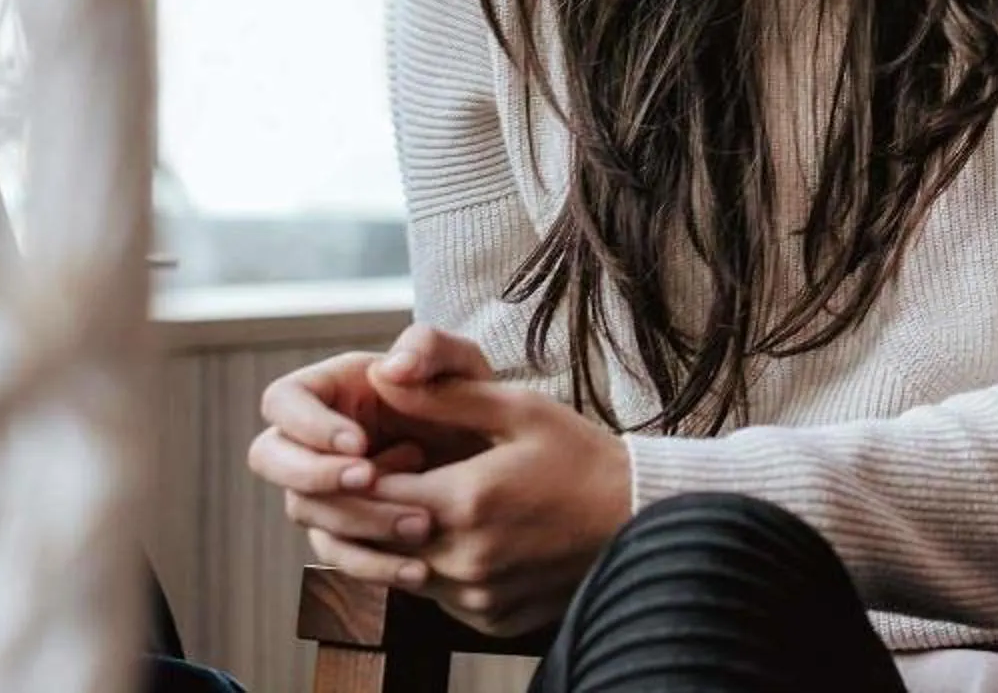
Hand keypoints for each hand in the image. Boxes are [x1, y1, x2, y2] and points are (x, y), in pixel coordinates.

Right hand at [244, 325, 497, 562]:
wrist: (496, 462)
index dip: (308, 425)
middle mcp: (313, 441)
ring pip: (307, 513)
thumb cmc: (470, 399)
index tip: (359, 443)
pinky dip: (374, 566)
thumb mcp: (461, 363)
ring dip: (358, 520)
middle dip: (316, 475)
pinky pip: (338, 556)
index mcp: (329, 390)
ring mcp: (323, 490)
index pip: (282, 401)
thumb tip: (388, 368)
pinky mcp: (344, 533)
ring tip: (421, 522)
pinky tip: (418, 568)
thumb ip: (429, 348)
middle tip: (370, 479)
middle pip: (271, 460)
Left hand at [347, 366, 632, 638]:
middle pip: (381, 539)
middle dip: (375, 507)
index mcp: (465, 502)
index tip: (371, 451)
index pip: (373, 494)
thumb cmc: (580, 455)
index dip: (359, 471)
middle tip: (395, 476)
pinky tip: (467, 537)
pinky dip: (440, 568)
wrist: (637, 515)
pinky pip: (441, 597)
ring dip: (404, 541)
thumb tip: (383, 377)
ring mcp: (478, 597)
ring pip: (406, 572)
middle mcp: (464, 560)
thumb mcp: (518, 410)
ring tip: (434, 502)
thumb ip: (444, 398)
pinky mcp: (490, 619)